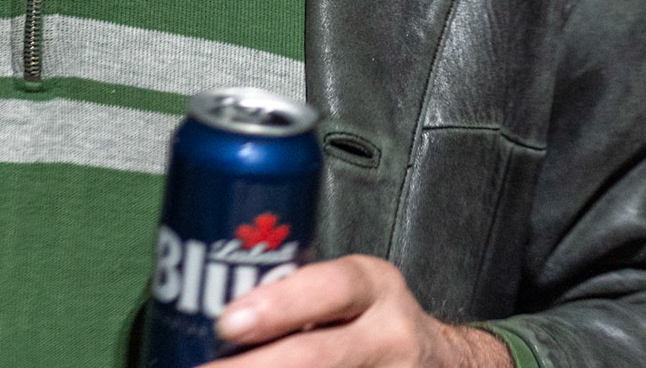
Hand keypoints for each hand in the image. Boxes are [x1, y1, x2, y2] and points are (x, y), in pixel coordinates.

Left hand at [212, 255, 511, 366]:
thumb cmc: (372, 319)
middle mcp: (390, 335)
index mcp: (374, 286)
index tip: (227, 322)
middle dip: (255, 366)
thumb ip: (299, 292)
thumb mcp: (350, 290)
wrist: (441, 362)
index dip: (278, 306)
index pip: (331, 287)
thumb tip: (204, 303)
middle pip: (319, 354)